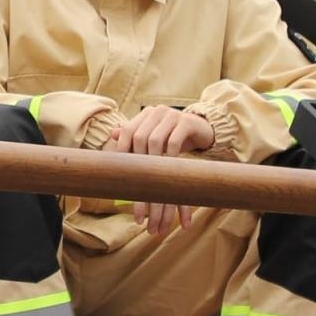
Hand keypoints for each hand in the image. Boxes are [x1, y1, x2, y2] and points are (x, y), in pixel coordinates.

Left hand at [107, 106, 214, 235]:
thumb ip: (135, 139)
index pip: (127, 134)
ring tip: (158, 197)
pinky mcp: (186, 122)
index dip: (122, 158)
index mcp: (144, 115)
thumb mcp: (156, 140)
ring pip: (155, 145)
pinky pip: (174, 145)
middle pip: (139, 142)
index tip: (123, 186)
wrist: (203, 129)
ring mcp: (171, 114)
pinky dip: (170, 164)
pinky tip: (171, 181)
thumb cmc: (174, 138)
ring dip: (155, 172)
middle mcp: (155, 111)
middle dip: (140, 173)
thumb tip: (112, 135)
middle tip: (143, 204)